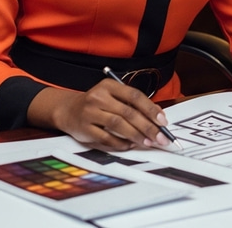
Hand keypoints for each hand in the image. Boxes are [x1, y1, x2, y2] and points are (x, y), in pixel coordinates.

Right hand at [26, 79, 173, 150]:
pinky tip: (130, 145)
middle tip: (161, 137)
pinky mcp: (84, 128)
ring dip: (136, 135)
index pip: (134, 95)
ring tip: (148, 142)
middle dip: (147, 126)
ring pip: (118, 124)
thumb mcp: (113, 97)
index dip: (150, 108)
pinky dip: (120, 143)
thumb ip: (132, 104)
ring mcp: (90, 112)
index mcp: (109, 85)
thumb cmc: (97, 104)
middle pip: (128, 112)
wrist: (68, 110)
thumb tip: (157, 116)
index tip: (163, 120)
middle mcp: (99, 96)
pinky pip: (106, 138)